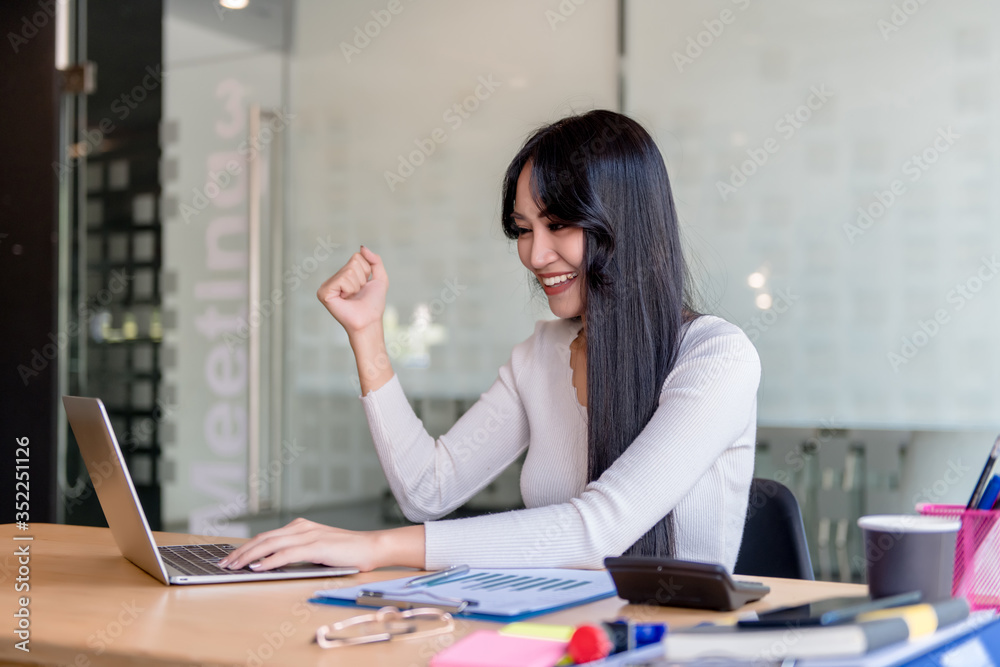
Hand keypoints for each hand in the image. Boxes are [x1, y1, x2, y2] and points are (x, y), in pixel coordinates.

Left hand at [217, 519, 425, 571]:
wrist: (372, 547)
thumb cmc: (346, 552)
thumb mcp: (317, 550)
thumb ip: (296, 553)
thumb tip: (270, 564)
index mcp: (301, 527)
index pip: (266, 536)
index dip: (246, 547)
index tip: (230, 558)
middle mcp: (301, 527)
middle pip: (263, 539)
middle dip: (240, 552)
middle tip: (224, 564)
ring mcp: (309, 535)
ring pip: (270, 544)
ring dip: (249, 556)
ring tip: (234, 566)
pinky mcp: (317, 546)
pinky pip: (287, 553)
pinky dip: (270, 560)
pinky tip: (258, 567)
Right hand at [316, 246, 387, 337]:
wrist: (369, 322)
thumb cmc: (374, 304)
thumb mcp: (380, 278)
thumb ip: (375, 260)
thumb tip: (362, 247)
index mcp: (344, 274)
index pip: (357, 257)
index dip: (366, 271)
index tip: (364, 286)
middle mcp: (333, 278)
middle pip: (353, 262)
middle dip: (362, 278)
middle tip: (358, 293)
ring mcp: (327, 285)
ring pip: (349, 271)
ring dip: (357, 285)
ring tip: (353, 297)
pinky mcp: (323, 292)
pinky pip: (342, 279)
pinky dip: (350, 289)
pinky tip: (345, 299)